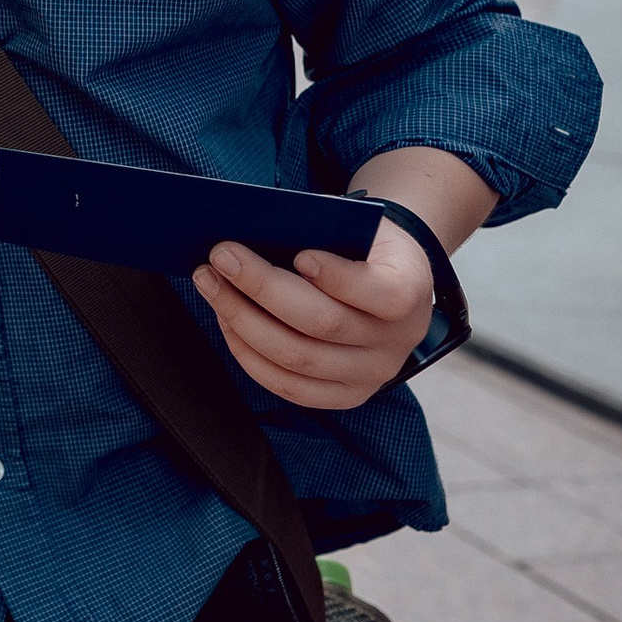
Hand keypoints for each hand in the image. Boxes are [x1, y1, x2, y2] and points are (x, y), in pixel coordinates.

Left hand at [194, 218, 435, 413]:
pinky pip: (287, 386)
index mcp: (411, 292)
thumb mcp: (363, 226)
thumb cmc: (364, 246)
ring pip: (296, 358)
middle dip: (262, 288)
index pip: (384, 295)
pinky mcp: (343, 395)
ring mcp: (371, 376)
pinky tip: (226, 319)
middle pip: (322, 324)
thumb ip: (323, 229)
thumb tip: (256, 229)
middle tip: (221, 256)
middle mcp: (396, 342)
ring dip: (241, 318)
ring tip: (210, 282)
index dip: (339, 278)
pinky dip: (248, 352)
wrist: (389, 280)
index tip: (300, 256)